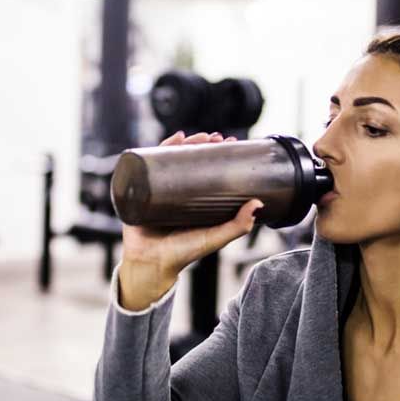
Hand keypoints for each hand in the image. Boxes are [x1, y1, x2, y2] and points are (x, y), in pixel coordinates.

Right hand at [117, 131, 262, 310]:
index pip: (209, 170)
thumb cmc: (182, 255)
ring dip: (184, 143)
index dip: (220, 155)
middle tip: (217, 137)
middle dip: (203, 144)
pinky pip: (148, 165)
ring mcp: (158, 189)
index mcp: (195, 200)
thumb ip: (237, 226)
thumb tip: (258, 204)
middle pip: (190, 160)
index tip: (233, 143)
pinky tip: (173, 139)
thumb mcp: (214, 238)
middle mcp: (178, 192)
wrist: (151, 264)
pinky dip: (158, 148)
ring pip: (171, 159)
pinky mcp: (141, 190)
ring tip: (196, 135)